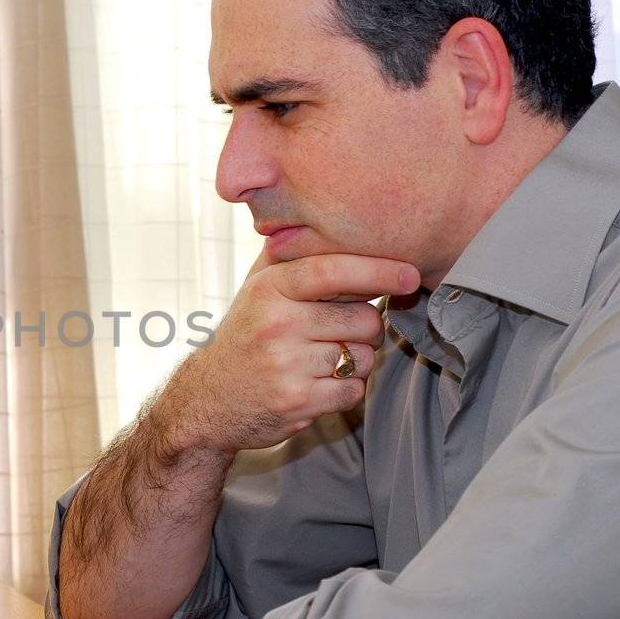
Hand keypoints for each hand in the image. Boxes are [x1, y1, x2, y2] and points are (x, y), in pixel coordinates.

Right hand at [157, 253, 419, 454]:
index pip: (333, 271)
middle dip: (366, 328)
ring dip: (355, 361)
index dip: (378, 270)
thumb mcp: (255, 289)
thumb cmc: (244, 336)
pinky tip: (317, 384)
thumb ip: (288, 256)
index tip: (411, 275)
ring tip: (322, 360)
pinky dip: (345, 390)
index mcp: (269, 289)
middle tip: (343, 332)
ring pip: (362, 357)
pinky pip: (353, 390)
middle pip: (363, 319)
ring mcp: (286, 365)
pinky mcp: (297, 401)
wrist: (208, 400)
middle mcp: (276, 324)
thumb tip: (326, 217)